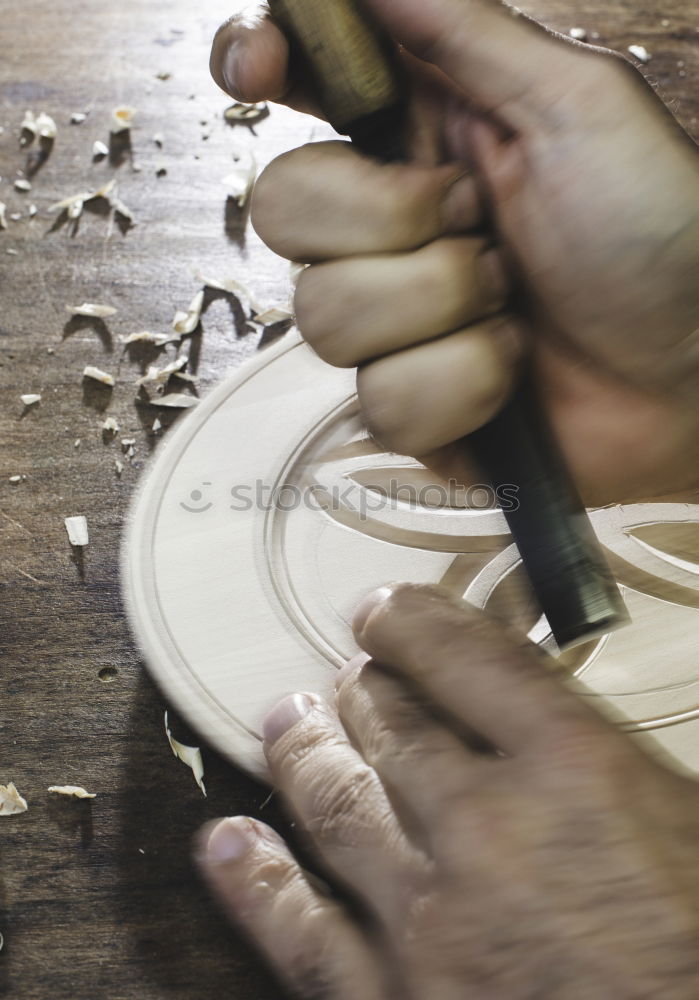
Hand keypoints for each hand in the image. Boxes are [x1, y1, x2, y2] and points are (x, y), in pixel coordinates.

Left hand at [196, 584, 698, 998]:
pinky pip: (301, 933)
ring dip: (305, 754)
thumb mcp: (683, 815)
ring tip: (286, 722)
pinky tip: (227, 846)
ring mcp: (429, 921)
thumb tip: (534, 713)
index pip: (465, 655)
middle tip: (350, 677)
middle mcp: (488, 830)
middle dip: (364, 689)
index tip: (385, 612)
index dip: (412, 621)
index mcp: (575, 769)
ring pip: (337, 804)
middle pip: (392, 724)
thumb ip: (597, 754)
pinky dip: (256, 882)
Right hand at [211, 0, 698, 505]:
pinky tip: (512, 369)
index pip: (301, 89)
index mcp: (422, 139)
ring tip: (513, 304)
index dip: (258, 65)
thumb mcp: (576, 106)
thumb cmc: (658, 233)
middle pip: (281, 208)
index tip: (260, 68)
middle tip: (477, 220)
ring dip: (442, 307)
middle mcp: (391, 227)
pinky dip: (464, 384)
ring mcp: (393, 322)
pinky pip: (382, 400)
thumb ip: (465, 30)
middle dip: (386, 220)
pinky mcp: (408, 404)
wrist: (695, 368)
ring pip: (325, 317)